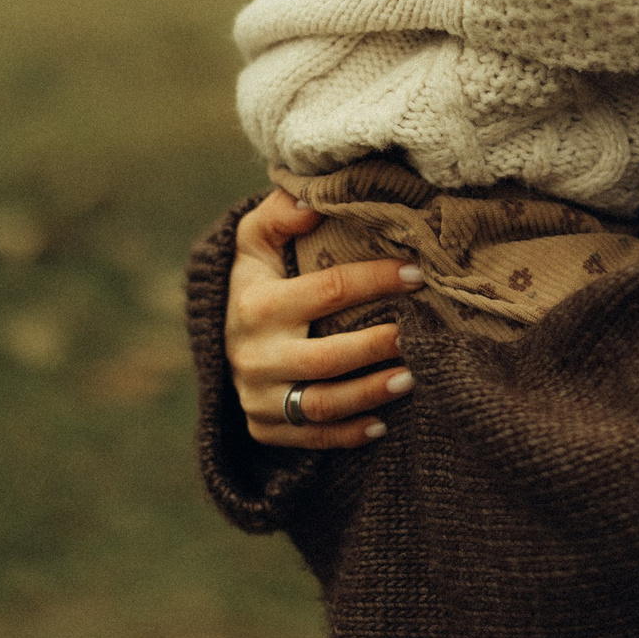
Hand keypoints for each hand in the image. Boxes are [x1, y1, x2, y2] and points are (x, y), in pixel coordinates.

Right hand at [225, 190, 424, 449]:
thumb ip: (278, 214)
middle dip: (377, 347)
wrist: (219, 335)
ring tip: (411, 378)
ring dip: (369, 394)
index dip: (376, 280)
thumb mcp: (255, 240)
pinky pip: (309, 439)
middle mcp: (252, 356)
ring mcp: (257, 397)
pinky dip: (347, 435)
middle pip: (325, 358)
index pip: (328, 290)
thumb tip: (311, 198)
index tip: (418, 273)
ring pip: (319, 406)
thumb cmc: (255, 278)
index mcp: (255, 305)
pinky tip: (382, 422)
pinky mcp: (264, 428)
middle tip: (419, 334)